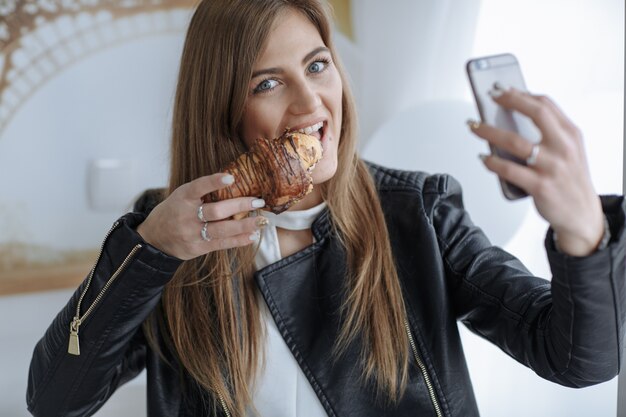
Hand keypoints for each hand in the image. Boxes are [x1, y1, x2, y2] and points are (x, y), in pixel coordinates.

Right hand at [136, 173, 267, 259]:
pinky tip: (252, 235)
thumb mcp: (181, 196)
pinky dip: (239, 240)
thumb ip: (202, 192)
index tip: (231, 178)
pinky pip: (222, 244)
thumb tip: (235, 183)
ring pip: (222, 230)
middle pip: (216, 211)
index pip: (198, 187)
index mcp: (182, 197)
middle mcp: (186, 216)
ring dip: (244, 225)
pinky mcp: (198, 248)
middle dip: (239, 206)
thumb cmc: (173, 212)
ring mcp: (192, 233)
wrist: (153, 239)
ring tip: (262, 221)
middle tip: (258, 201)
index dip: (213, 182)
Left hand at [468, 85, 604, 255]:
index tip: (502, 89)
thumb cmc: (569, 181)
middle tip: (489, 96)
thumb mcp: (569, 151)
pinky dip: (492, 162)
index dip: (521, 94)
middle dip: (509, 101)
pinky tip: (483, 158)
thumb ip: (550, 134)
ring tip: (474, 126)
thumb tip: (511, 118)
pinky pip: (509, 170)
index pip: (546, 105)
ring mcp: (552, 167)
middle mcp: (564, 147)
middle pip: (536, 113)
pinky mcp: (540, 186)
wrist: (582, 215)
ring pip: (514, 141)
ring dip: (489, 131)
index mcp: (571, 135)